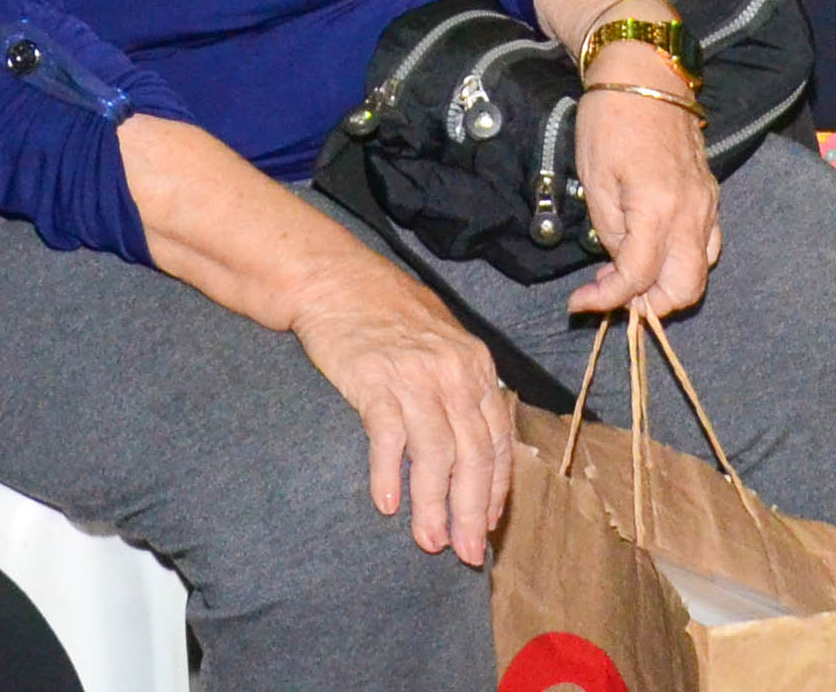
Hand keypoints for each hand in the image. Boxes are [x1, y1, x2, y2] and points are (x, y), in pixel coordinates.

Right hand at [291, 249, 515, 559]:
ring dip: (434, 506)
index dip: (496, 489)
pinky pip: (389, 437)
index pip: (498, 439)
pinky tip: (386, 505)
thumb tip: (477, 442)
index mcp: (477, 366)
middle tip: (466, 555)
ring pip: (437, 455)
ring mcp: (416, 376)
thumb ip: (463, 388)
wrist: (337, 280)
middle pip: (474, 455)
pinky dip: (389, 475)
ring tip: (429, 543)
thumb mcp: (443, 344)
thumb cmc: (388, 314)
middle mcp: (455, 372)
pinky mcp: (375, 380)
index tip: (488, 526)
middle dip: (471, 512)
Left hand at [565, 82, 722, 320]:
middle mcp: (692, 212)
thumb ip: (610, 230)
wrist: (645, 72)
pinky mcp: (711, 194)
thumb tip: (619, 266)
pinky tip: (652, 251)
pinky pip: (707, 244)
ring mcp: (708, 203)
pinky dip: (682, 261)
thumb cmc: (610, 118)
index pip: (639, 277)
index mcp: (658, 207)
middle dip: (648, 304)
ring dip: (668, 286)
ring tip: (630, 277)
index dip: (607, 299)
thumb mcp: (594, 178)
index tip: (580, 303)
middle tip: (612, 295)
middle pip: (685, 288)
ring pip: (702, 270)